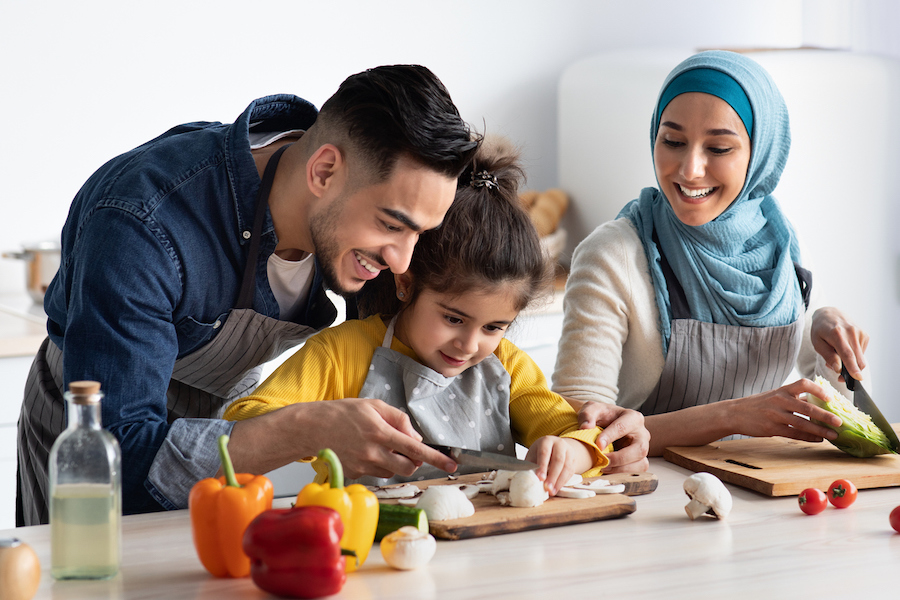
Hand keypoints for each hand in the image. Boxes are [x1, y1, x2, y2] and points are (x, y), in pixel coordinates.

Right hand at [299, 398, 457, 479]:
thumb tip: (415, 438)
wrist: (311, 428)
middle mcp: (373, 453)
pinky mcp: (355, 475)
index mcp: (380, 432)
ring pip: (393, 471)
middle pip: (408, 466)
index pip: (415, 449)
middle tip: (405, 448)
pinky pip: (377, 474)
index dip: (436, 458)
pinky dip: (379, 465)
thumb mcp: (373, 405)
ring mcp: (363, 467)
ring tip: (378, 444)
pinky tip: (365, 452)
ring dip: (395, 462)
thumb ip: (398, 419)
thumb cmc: (342, 413)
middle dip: (414, 460)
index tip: (451, 464)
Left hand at [524, 436, 591, 495]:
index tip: (540, 478)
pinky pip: (570, 472)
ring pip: (566, 467)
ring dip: (559, 481)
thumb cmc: (541, 452)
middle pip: (558, 460)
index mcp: (546, 441)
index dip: (542, 466)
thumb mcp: (534, 454)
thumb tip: (527, 478)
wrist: (557, 447)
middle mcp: (560, 444)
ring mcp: (569, 451)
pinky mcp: (574, 460)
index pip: (545, 453)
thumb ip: (531, 464)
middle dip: (553, 476)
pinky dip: (564, 481)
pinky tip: (557, 488)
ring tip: (552, 491)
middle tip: (547, 488)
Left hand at [569, 399, 649, 472]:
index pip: (623, 427)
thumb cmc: (601, 416)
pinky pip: (636, 471)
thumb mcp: (592, 409)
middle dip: (620, 457)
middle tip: (603, 459)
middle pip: (639, 449)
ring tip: (604, 467)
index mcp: (633, 418)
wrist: (604, 424)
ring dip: (622, 468)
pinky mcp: (639, 461)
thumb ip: (587, 415)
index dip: (610, 437)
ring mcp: (642, 449)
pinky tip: (608, 471)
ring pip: (641, 463)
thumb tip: (585, 428)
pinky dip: (622, 474)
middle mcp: (642, 434)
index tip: (597, 445)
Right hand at [726, 378, 841, 441]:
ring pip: (802, 423)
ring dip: (820, 430)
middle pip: (807, 407)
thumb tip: (818, 402)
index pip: (803, 384)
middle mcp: (779, 400)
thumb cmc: (758, 405)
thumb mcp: (775, 396)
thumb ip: (794, 398)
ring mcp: (775, 415)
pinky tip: (818, 439)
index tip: (831, 398)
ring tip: (833, 434)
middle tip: (839, 421)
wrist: (735, 413)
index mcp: (782, 390)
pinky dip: (808, 437)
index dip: (819, 390)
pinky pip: (794, 433)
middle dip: (825, 415)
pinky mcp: (771, 428)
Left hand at [810, 307, 868, 380]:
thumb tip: (838, 369)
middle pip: (857, 359)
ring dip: (850, 363)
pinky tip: (844, 349)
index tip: (858, 378)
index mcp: (837, 333)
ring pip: (860, 358)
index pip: (847, 354)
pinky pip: (861, 353)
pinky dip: (853, 356)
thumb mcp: (817, 343)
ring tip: (837, 357)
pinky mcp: (865, 335)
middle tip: (840, 378)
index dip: (852, 367)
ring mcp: (860, 333)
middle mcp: (851, 332)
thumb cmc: (821, 330)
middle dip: (851, 372)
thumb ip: (828, 356)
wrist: (830, 313)